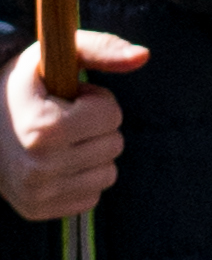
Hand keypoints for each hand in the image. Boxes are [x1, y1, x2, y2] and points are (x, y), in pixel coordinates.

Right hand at [1, 27, 143, 220]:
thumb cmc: (18, 88)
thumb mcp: (48, 58)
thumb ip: (98, 48)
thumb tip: (144, 55)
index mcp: (43, 129)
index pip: (112, 115)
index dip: (95, 100)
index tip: (67, 99)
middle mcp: (40, 168)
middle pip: (114, 144)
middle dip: (96, 127)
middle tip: (63, 120)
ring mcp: (39, 194)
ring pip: (108, 173)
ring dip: (92, 153)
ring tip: (58, 141)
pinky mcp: (38, 211)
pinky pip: (92, 196)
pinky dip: (80, 177)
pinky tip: (53, 163)